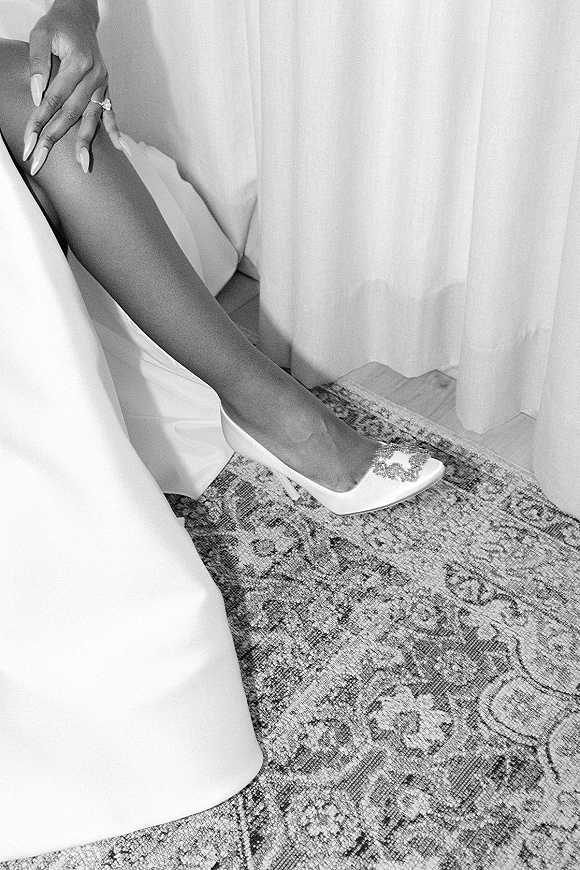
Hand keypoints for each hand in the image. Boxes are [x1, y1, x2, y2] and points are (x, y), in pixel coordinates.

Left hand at [23, 1, 126, 174]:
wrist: (78, 17)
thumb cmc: (58, 26)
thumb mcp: (40, 35)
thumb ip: (38, 64)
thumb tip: (37, 96)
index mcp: (79, 63)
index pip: (54, 99)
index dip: (39, 121)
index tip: (29, 142)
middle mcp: (94, 77)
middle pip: (71, 114)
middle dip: (54, 139)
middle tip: (40, 160)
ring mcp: (102, 85)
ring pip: (91, 119)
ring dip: (85, 144)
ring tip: (83, 166)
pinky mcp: (105, 90)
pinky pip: (111, 114)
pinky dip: (115, 131)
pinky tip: (123, 150)